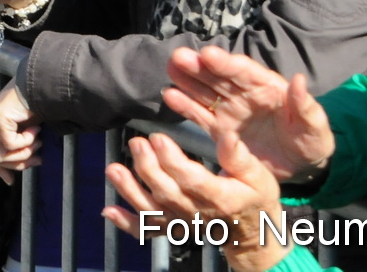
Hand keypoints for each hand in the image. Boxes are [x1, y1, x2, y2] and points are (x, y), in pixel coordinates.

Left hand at [0, 81, 39, 183]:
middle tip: (37, 160)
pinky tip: (35, 130)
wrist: (41, 84)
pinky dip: (25, 141)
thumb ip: (20, 143)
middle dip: (16, 164)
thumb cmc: (39, 104)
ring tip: (38, 142)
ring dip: (23, 154)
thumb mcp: (28, 129)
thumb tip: (26, 164)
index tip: (10, 181)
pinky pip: (9, 143)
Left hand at [104, 129, 290, 271]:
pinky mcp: (173, 227)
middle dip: (148, 167)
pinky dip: (127, 223)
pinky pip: (148, 229)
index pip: (191, 180)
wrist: (252, 232)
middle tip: (137, 142)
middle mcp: (197, 213)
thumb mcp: (257, 174)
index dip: (172, 160)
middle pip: (167, 192)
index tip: (159, 137)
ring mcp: (182, 222)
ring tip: (114, 169)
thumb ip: (238, 155)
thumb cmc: (255, 197)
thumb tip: (226, 134)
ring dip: (130, 191)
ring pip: (152, 210)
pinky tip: (109, 211)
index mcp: (219, 197)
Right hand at [161, 46, 334, 182]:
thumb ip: (306, 106)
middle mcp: (245, 94)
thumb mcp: (315, 126)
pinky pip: (201, 116)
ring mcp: (231, 110)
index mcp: (268, 87)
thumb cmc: (311, 140)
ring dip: (187, 80)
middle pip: (219, 76)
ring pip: (205, 91)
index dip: (226, 62)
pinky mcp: (221, 129)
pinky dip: (185, 106)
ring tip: (170, 69)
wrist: (302, 164)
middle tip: (179, 57)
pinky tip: (169, 96)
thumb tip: (299, 80)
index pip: (244, 71)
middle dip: (199, 66)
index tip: (208, 54)